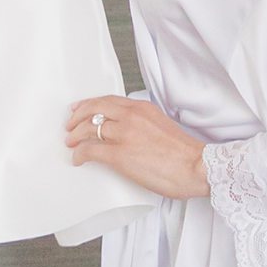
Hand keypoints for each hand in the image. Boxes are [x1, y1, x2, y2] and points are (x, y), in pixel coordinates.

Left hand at [67, 94, 208, 200]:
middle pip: (94, 109)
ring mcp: (124, 134)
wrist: (196, 167)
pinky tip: (78, 159)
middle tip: (69, 124)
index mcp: (142, 108)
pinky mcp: (120, 155)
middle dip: (77, 116)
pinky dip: (79, 154)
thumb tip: (130, 130)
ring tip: (71, 142)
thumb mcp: (162, 125)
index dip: (90, 104)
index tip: (80, 108)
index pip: (108, 100)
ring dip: (75, 135)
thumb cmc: (185, 154)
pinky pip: (90, 150)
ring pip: (89, 128)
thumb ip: (144, 122)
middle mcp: (131, 116)